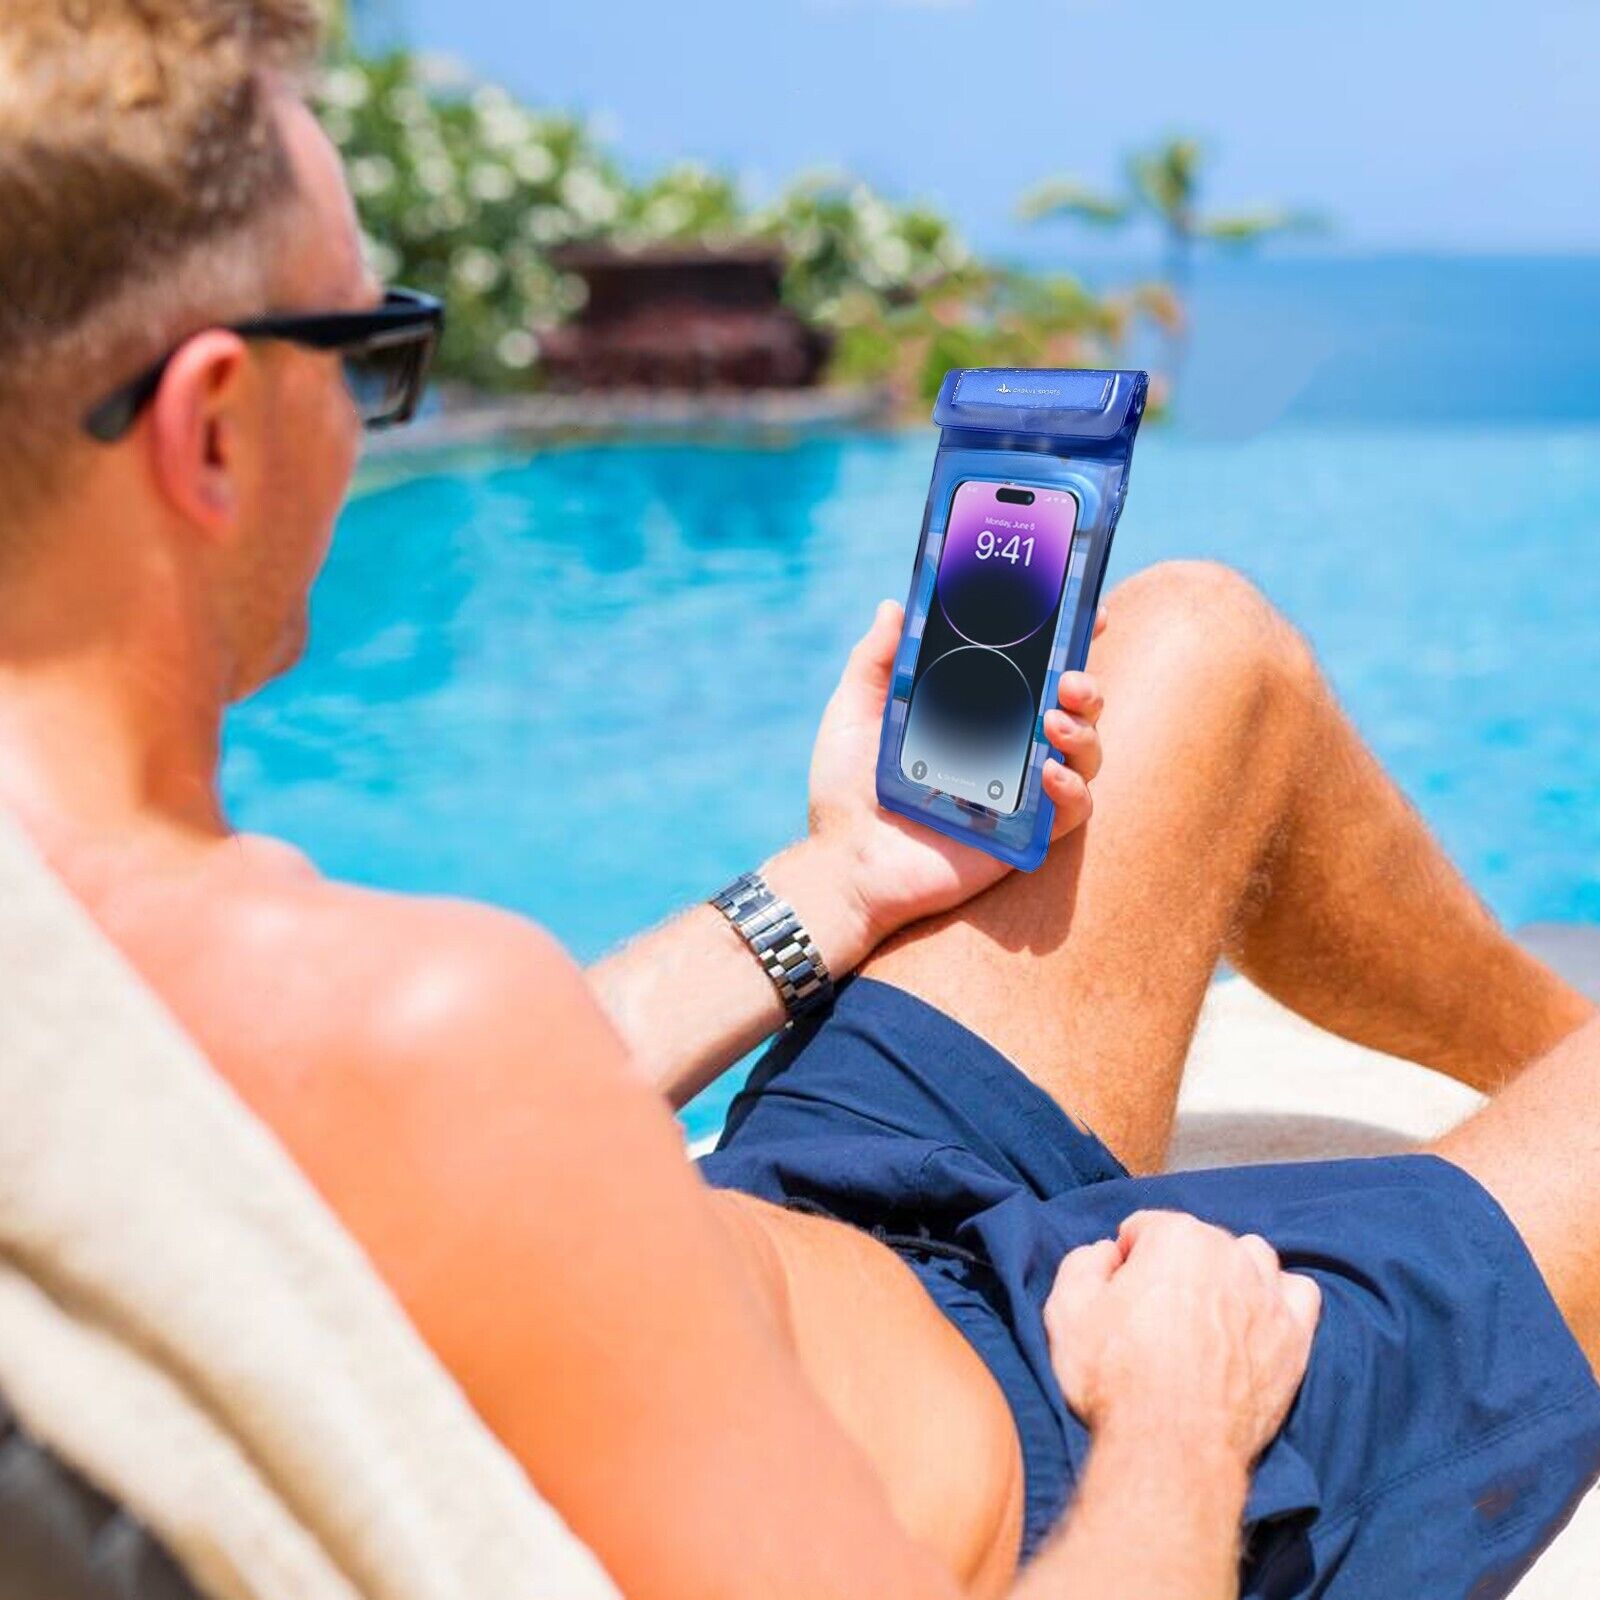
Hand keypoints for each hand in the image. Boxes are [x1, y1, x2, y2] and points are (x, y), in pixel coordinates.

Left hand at [805, 598, 1105, 948]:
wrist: (843, 863)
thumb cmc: (844, 791)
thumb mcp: (853, 714)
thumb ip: (875, 661)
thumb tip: (894, 605)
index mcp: (974, 712)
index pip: (1034, 669)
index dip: (1068, 640)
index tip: (1088, 612)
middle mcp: (1006, 747)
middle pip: (1074, 707)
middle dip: (1087, 685)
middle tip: (1071, 678)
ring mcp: (1020, 791)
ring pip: (1086, 753)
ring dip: (1085, 731)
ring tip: (1054, 722)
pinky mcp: (1024, 836)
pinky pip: (1073, 811)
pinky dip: (1074, 788)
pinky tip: (1049, 774)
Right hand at [1044, 1211, 1321, 1470]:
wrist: (1169, 1449)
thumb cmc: (1114, 1378)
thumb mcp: (1066, 1311)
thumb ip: (1082, 1263)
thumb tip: (1105, 1253)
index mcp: (1176, 1236)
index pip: (1145, 1228)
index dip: (1125, 1262)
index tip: (1117, 1297)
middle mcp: (1229, 1253)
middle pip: (1198, 1241)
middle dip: (1175, 1267)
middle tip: (1154, 1317)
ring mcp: (1268, 1294)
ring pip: (1252, 1259)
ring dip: (1230, 1274)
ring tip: (1206, 1315)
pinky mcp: (1295, 1337)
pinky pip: (1299, 1294)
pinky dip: (1278, 1300)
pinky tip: (1254, 1322)